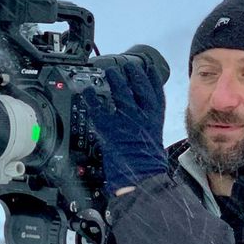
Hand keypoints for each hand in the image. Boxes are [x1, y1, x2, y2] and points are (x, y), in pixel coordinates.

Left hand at [82, 63, 166, 194]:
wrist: (141, 178)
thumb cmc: (148, 164)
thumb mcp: (153, 140)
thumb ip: (147, 126)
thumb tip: (141, 118)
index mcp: (156, 119)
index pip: (155, 91)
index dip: (150, 77)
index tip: (146, 67)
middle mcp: (143, 115)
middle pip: (138, 86)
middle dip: (132, 72)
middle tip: (125, 65)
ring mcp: (126, 120)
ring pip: (120, 92)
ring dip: (114, 79)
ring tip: (108, 71)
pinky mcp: (110, 128)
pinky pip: (99, 108)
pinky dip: (92, 98)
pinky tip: (88, 92)